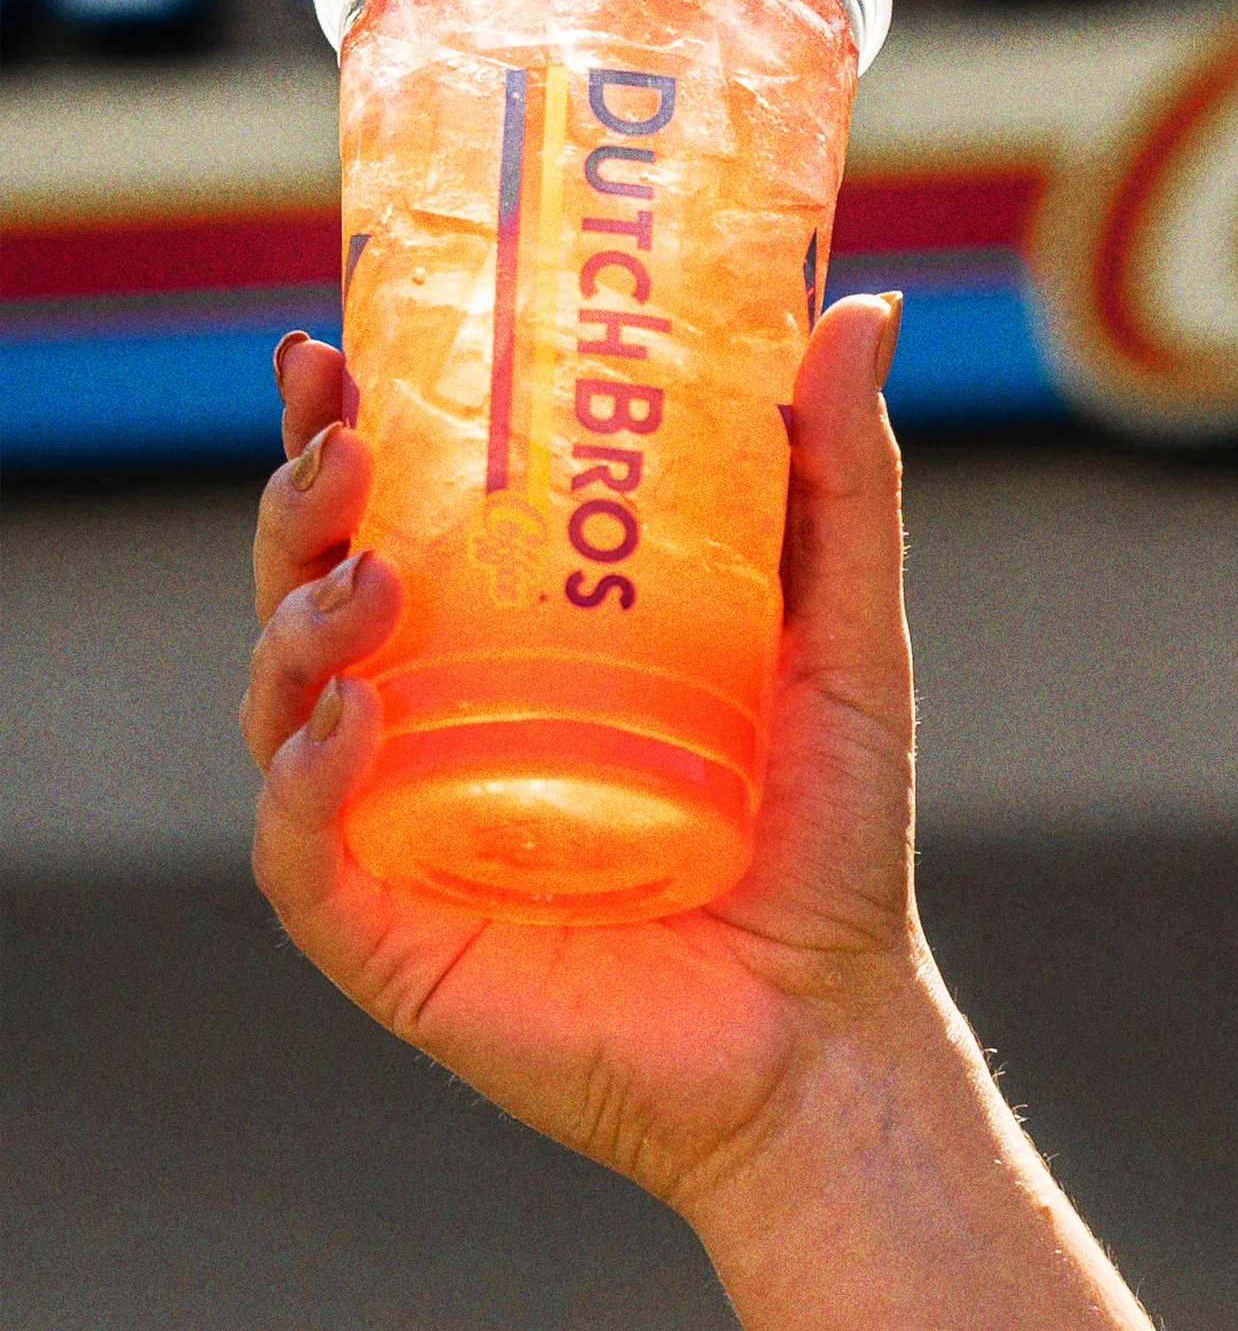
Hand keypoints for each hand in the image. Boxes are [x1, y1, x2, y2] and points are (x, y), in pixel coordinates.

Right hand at [242, 295, 917, 1213]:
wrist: (822, 1022)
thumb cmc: (825, 832)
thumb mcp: (841, 632)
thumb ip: (841, 479)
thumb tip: (862, 308)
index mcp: (521, 640)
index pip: (403, 513)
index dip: (348, 427)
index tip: (335, 343)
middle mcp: (443, 717)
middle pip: (317, 583)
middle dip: (301, 500)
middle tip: (342, 437)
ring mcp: (405, 822)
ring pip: (283, 695)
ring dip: (297, 616)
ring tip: (372, 576)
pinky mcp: (389, 928)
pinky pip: (300, 842)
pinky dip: (305, 774)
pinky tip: (356, 718)